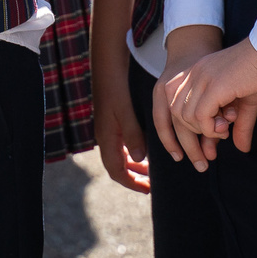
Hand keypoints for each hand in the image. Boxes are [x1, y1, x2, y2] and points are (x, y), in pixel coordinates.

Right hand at [90, 53, 149, 193]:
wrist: (106, 66)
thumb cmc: (116, 87)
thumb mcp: (125, 111)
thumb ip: (132, 135)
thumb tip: (140, 159)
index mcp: (107, 138)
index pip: (117, 171)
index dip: (132, 183)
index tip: (148, 191)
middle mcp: (105, 137)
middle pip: (117, 167)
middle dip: (133, 178)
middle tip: (151, 185)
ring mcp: (107, 129)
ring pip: (119, 156)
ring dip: (134, 166)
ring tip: (150, 171)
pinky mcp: (111, 121)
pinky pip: (121, 145)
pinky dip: (132, 153)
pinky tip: (144, 149)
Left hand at [165, 37, 256, 166]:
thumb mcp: (246, 103)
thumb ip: (239, 124)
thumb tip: (242, 149)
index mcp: (197, 73)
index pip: (178, 103)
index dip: (192, 123)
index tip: (215, 131)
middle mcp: (194, 74)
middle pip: (177, 111)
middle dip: (195, 131)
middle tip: (219, 134)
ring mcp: (202, 78)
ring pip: (186, 116)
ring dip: (205, 130)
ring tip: (225, 129)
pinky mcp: (214, 86)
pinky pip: (201, 116)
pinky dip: (211, 129)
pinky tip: (226, 127)